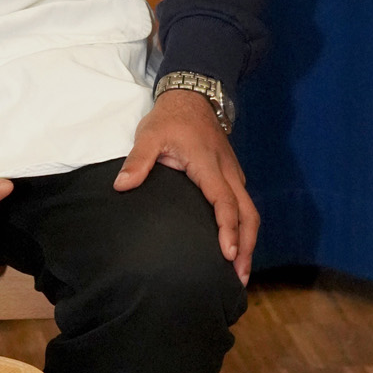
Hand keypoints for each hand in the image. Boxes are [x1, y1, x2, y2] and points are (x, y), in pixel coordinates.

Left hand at [114, 91, 258, 283]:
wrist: (192, 96)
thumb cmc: (170, 119)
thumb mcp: (149, 135)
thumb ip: (137, 161)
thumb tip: (122, 186)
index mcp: (208, 165)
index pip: (224, 202)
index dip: (228, 229)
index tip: (228, 254)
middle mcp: (227, 172)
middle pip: (248, 213)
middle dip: (247, 246)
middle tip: (240, 277)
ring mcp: (233, 173)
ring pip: (250, 211)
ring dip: (249, 240)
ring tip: (241, 271)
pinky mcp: (232, 175)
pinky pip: (245, 205)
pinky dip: (245, 228)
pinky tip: (237, 245)